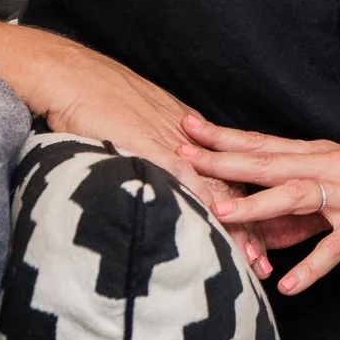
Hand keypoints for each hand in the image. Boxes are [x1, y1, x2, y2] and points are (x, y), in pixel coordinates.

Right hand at [20, 37, 276, 276]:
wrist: (74, 76)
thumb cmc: (96, 97)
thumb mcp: (136, 124)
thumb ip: (152, 148)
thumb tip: (155, 176)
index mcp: (188, 133)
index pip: (226, 175)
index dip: (244, 208)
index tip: (259, 240)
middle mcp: (189, 141)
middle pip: (231, 187)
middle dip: (252, 226)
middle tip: (266, 263)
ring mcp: (175, 147)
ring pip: (218, 193)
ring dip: (238, 229)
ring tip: (254, 262)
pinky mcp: (156, 153)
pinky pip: (188, 187)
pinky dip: (206, 214)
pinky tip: (216, 240)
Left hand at [178, 114, 339, 295]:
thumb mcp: (338, 190)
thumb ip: (297, 212)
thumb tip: (257, 230)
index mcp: (318, 156)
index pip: (262, 144)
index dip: (224, 138)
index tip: (187, 128)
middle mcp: (328, 168)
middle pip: (268, 162)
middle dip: (224, 161)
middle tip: (184, 155)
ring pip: (296, 196)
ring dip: (257, 206)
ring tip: (222, 215)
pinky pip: (335, 248)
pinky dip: (311, 266)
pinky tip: (289, 284)